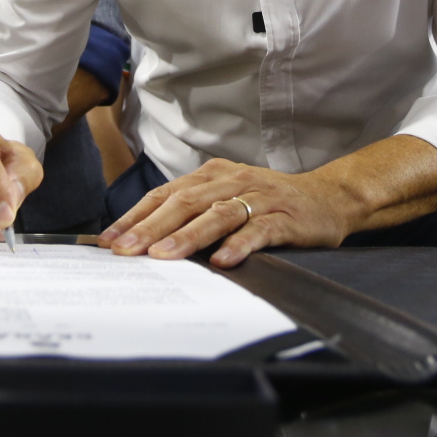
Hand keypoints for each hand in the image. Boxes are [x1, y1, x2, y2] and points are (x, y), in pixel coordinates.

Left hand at [101, 158, 357, 268]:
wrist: (328, 197)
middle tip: (125, 250)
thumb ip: (192, 213)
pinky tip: (223, 261)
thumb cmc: (269, 202)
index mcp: (213, 175)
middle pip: (185, 202)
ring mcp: (260, 198)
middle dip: (151, 227)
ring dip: (188, 236)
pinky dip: (240, 245)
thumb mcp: (228, 198)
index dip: (135, 216)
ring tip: (163, 257)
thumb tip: (143, 241)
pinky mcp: (286, 218)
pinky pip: (260, 231)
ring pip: (218, 215)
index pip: (165, 194)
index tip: (108, 240)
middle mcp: (233, 180)